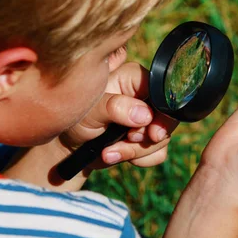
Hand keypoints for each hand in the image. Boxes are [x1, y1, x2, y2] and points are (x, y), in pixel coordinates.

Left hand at [59, 62, 177, 168]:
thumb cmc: (76, 119)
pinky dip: (140, 159)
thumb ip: (116, 108)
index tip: (151, 131)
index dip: (162, 112)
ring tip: (109, 152)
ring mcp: (148, 118)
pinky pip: (158, 152)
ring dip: (137, 151)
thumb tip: (145, 115)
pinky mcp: (147, 138)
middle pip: (167, 117)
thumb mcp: (91, 111)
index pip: (162, 90)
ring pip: (162, 138)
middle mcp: (144, 96)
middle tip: (129, 139)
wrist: (69, 146)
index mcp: (133, 79)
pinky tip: (117, 155)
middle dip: (148, 136)